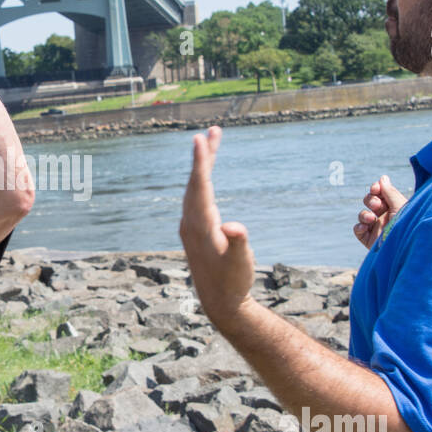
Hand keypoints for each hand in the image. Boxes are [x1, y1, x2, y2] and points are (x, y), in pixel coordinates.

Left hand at [179, 126, 255, 331]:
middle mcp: (190, 223)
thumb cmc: (233, 281)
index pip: (200, 188)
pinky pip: (197, 196)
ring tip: (213, 139)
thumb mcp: (241, 263)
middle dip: (204, 155)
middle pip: (196, 182)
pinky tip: (206, 170)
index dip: (200, 163)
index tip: (199, 140)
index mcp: (200, 227)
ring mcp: (190, 225)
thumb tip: (235, 227)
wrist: (220, 302)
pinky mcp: (194, 228)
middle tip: (213, 130)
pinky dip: (202, 179)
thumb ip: (239, 243)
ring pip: (195, 187)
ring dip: (203, 164)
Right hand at [353, 175, 407, 248]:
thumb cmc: (406, 226)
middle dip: (370, 200)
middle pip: (370, 201)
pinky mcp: (369, 239)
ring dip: (364, 214)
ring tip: (371, 219)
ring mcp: (377, 228)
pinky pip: (358, 229)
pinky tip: (365, 227)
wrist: (403, 249)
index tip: (376, 188)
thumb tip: (383, 178)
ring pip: (363, 214)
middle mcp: (386, 216)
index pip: (382, 194)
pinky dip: (359, 226)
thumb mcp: (400, 206)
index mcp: (395, 207)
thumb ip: (390, 192)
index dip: (376, 189)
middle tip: (376, 205)